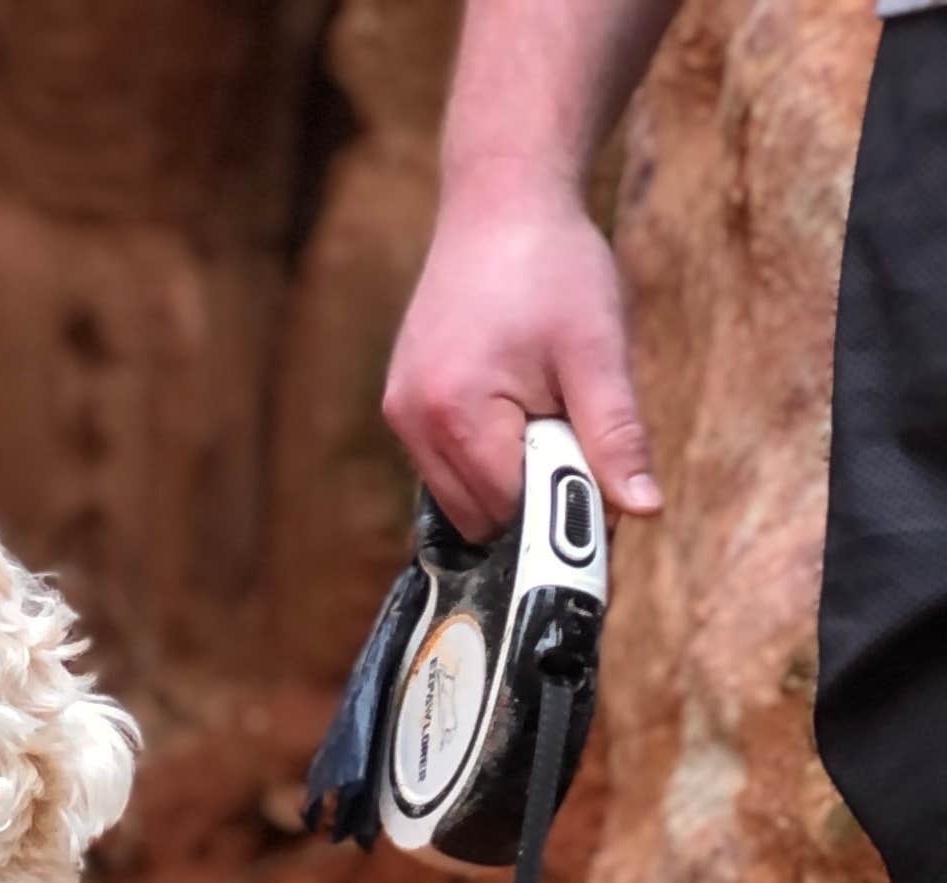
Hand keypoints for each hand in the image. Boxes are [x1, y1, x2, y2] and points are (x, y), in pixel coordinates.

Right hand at [384, 172, 662, 537]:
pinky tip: (513, 401)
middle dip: (532, 492)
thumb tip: (646, 510)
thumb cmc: (553, 264)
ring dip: (508, 475)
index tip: (595, 464)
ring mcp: (401, 416)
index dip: (562, 501)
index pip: (512, 511)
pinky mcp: (401, 405)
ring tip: (539, 406)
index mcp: (457, 414)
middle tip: (567, 424)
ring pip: (460, 499)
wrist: (501, 199)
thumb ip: (616, 436)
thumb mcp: (598, 349)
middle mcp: (414, 423)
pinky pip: (446, 467)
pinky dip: (486, 455)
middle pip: (481, 518)